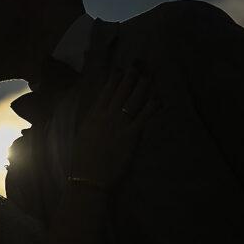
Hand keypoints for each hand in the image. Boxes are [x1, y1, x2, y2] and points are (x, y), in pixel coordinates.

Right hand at [70, 66, 158, 188]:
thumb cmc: (83, 162)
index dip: (115, 77)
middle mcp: (107, 115)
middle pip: (122, 88)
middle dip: (132, 74)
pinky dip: (154, 105)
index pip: (106, 89)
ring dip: (144, 83)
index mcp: (93, 115)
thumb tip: (98, 117)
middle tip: (139, 65)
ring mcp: (120, 123)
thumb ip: (92, 124)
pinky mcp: (133, 134)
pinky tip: (159, 100)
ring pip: (135, 96)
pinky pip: (146, 114)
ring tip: (151, 75)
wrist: (89, 179)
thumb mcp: (83, 137)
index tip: (121, 69)